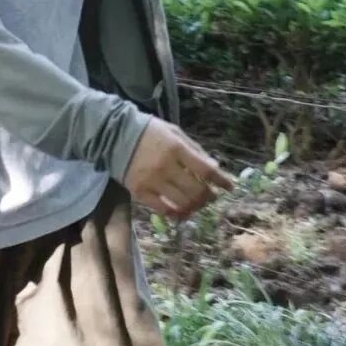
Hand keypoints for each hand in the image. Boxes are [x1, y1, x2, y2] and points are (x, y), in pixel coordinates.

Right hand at [123, 118, 237, 219]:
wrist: (115, 135)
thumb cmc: (150, 132)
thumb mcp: (174, 132)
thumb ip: (194, 150)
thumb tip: (214, 168)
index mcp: (176, 148)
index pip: (206, 169)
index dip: (221, 180)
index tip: (230, 187)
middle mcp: (165, 166)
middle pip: (196, 190)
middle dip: (209, 196)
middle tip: (212, 196)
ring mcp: (152, 181)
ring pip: (182, 203)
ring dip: (195, 206)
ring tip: (198, 204)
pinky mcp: (139, 192)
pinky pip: (163, 210)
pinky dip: (176, 213)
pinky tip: (182, 211)